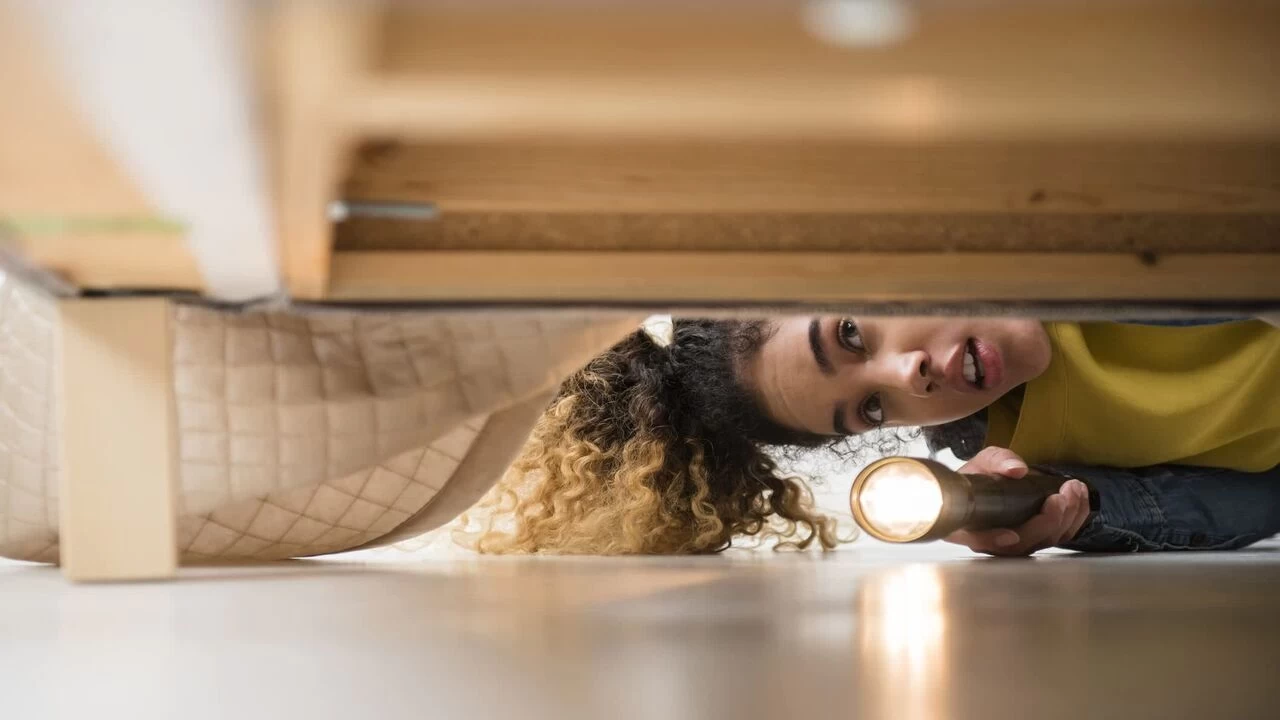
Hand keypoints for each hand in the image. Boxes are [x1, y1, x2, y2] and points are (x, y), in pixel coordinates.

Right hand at [943, 446, 1090, 556]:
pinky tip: (1079, 498)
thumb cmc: (982, 476)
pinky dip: (1074, 519)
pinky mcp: (1038, 539)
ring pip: (1044, 541)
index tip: (1011, 534)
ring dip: (1067, 517)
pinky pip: (1059, 536)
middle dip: (1047, 521)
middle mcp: (993, 541)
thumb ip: (997, 461)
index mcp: (969, 525)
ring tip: (1074, 489)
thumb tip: (1017, 469)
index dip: (994, 540)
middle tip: (1061, 495)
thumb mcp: (984, 461)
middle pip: (1021, 544)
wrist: (995, 482)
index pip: (977, 540)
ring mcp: (1018, 544)